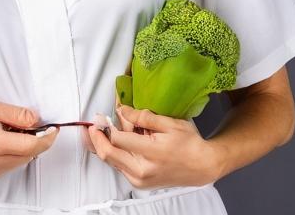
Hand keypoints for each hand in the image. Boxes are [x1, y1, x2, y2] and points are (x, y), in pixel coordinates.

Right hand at [0, 96, 59, 183]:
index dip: (47, 137)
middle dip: (36, 140)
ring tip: (9, 130)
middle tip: (29, 123)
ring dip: (23, 148)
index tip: (52, 128)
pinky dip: (11, 154)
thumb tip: (35, 118)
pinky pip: (7, 167)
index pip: (33, 146)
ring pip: (19, 162)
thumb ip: (13, 113)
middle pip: (29, 156)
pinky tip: (0, 140)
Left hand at [85, 103, 223, 189]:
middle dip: (96, 138)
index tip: (100, 117)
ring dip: (106, 145)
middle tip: (92, 125)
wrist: (202, 167)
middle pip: (108, 154)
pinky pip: (120, 166)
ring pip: (112, 161)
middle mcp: (142, 170)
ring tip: (107, 130)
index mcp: (150, 153)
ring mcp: (139, 179)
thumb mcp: (169, 123)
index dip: (105, 127)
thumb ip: (143, 117)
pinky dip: (116, 152)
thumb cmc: (189, 143)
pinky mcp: (139, 183)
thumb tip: (122, 111)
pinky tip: (120, 141)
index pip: (117, 139)